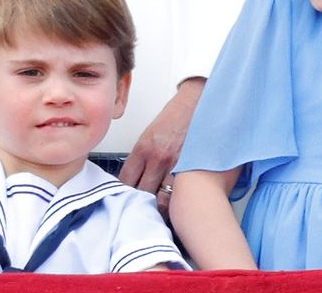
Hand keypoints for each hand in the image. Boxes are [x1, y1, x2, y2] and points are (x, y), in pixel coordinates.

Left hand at [120, 77, 204, 216]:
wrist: (198, 101)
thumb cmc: (176, 117)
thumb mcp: (150, 135)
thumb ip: (143, 159)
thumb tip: (136, 183)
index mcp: (143, 149)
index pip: (125, 182)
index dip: (122, 197)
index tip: (123, 205)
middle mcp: (157, 158)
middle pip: (142, 195)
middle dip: (140, 208)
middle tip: (140, 218)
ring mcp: (176, 163)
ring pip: (163, 200)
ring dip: (160, 211)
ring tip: (159, 220)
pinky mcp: (193, 166)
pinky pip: (182, 194)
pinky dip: (179, 204)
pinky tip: (179, 211)